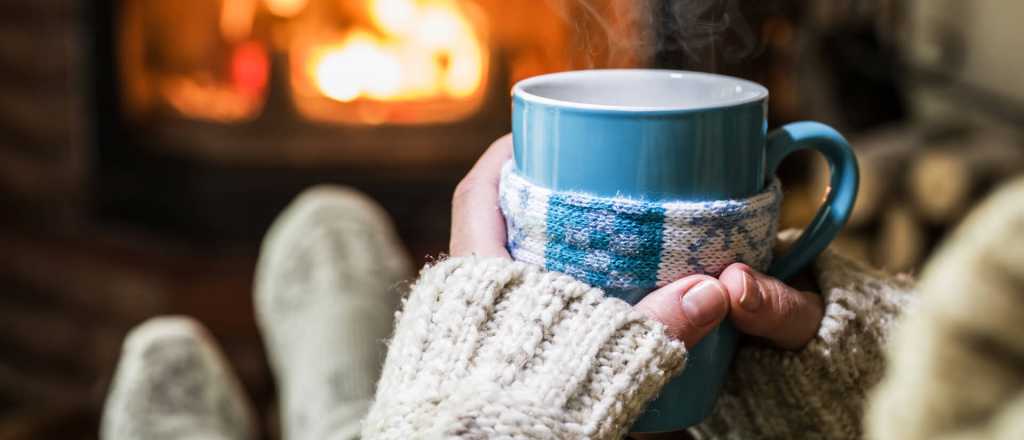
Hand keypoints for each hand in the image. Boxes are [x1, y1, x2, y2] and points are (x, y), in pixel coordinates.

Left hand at [450, 135, 823, 348]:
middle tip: (574, 174)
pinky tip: (575, 284)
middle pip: (489, 219)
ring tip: (579, 221)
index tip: (539, 134)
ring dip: (533, 236)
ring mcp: (467, 320)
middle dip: (530, 193)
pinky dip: (536, 278)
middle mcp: (464, 291)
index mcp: (477, 274)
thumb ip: (659, 323)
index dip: (508, 156)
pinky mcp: (481, 348)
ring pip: (496, 257)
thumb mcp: (602, 357)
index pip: (479, 191)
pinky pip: (505, 295)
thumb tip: (716, 290)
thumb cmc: (529, 406)